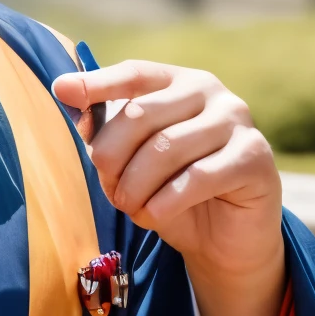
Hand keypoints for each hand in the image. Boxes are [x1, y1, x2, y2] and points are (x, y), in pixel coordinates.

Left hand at [52, 60, 285, 315]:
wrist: (226, 241)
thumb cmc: (173, 192)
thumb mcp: (135, 160)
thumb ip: (106, 130)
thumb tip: (64, 94)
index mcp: (180, 82)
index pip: (135, 74)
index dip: (97, 83)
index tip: (59, 90)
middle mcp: (212, 92)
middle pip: (140, 113)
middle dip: (111, 156)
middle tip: (108, 188)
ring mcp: (238, 121)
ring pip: (164, 148)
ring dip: (135, 186)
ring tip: (130, 207)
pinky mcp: (255, 158)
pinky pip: (196, 178)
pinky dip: (163, 202)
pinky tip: (153, 216)